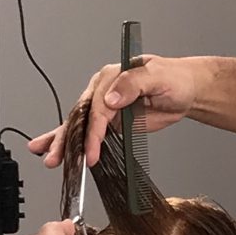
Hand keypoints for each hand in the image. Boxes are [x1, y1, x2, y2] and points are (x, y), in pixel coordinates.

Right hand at [27, 55, 200, 167]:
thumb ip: (134, 84)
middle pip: (80, 116)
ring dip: (61, 142)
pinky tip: (56, 150)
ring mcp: (104, 105)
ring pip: (78, 125)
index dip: (93, 130)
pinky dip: (71, 142)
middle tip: (57, 157)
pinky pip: (87, 131)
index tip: (91, 149)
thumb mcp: (158, 77)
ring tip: (50, 158)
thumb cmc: (175, 80)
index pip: (97, 106)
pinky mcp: (109, 120)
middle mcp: (102, 89)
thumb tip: (110, 98)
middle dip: (67, 139)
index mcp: (111, 76)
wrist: (185, 90)